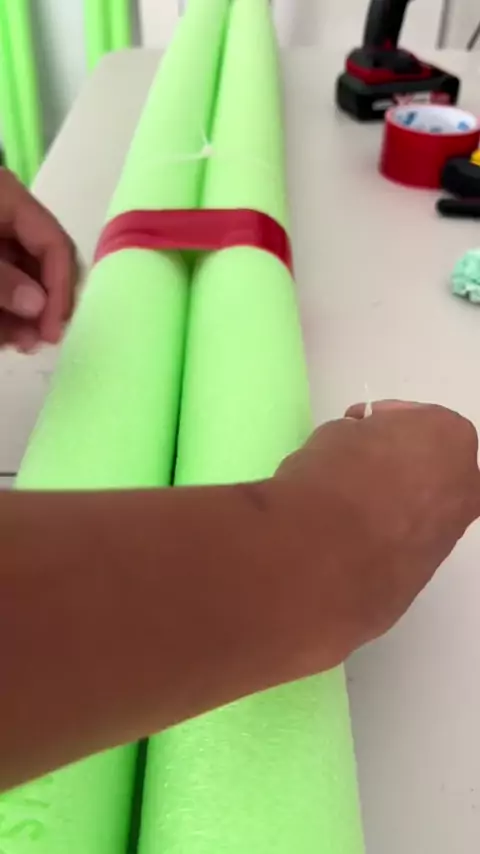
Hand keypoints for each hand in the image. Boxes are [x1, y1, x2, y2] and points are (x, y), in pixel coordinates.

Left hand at [0, 169, 76, 351]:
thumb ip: (0, 279)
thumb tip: (38, 305)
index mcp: (6, 196)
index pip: (54, 243)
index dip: (59, 291)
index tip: (51, 332)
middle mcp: (4, 211)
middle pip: (40, 261)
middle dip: (41, 305)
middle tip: (36, 342)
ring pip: (18, 275)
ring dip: (20, 313)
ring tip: (16, 343)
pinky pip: (0, 278)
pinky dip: (2, 307)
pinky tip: (3, 332)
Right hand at [272, 401, 479, 667]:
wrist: (325, 554)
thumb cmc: (334, 475)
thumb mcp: (336, 433)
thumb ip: (360, 437)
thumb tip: (357, 450)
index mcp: (449, 436)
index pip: (416, 419)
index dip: (382, 422)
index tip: (356, 430)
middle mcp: (464, 482)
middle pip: (431, 464)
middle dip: (398, 463)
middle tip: (356, 466)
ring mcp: (452, 528)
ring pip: (424, 505)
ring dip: (394, 501)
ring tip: (349, 506)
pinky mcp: (429, 568)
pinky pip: (409, 539)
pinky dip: (388, 534)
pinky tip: (353, 535)